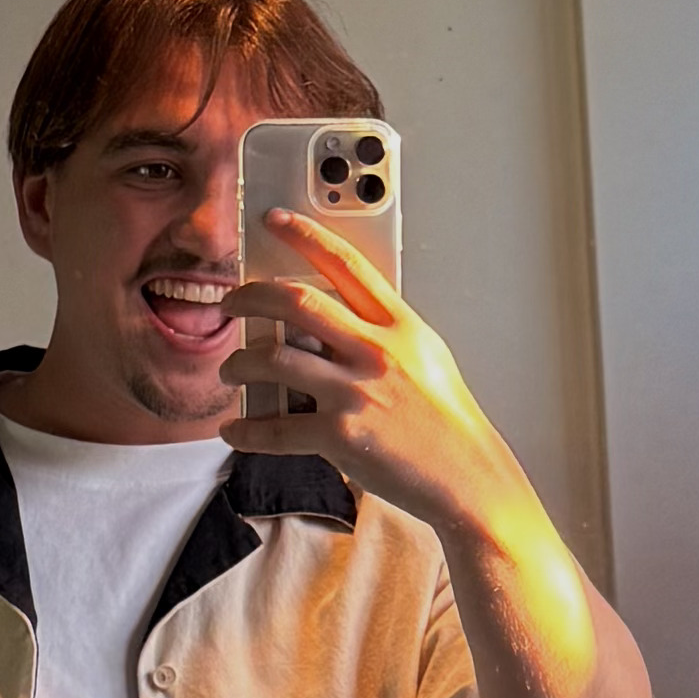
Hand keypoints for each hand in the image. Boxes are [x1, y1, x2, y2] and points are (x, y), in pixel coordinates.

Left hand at [222, 210, 526, 544]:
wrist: (468, 477)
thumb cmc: (449, 423)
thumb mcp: (427, 358)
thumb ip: (386, 333)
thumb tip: (342, 319)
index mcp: (399, 326)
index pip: (346, 265)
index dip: (306, 235)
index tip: (275, 220)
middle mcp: (375, 351)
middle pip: (295, 302)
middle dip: (250, 296)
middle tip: (232, 303)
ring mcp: (356, 393)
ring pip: (273, 359)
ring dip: (239, 363)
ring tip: (231, 370)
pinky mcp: (341, 437)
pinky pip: (276, 428)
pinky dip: (248, 431)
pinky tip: (237, 430)